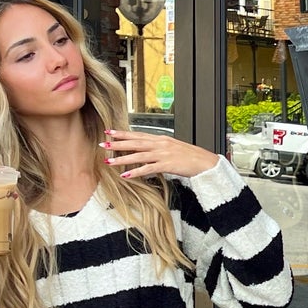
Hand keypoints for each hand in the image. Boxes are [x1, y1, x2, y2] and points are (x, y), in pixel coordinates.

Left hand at [104, 129, 220, 181]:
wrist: (205, 162)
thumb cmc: (190, 157)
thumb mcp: (172, 149)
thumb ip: (159, 149)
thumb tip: (146, 151)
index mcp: (160, 139)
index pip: (138, 134)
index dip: (123, 133)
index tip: (109, 132)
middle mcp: (160, 144)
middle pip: (135, 143)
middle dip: (118, 144)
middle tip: (103, 144)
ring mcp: (163, 154)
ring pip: (139, 155)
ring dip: (122, 159)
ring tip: (109, 162)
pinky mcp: (167, 165)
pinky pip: (149, 169)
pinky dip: (136, 172)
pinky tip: (126, 176)